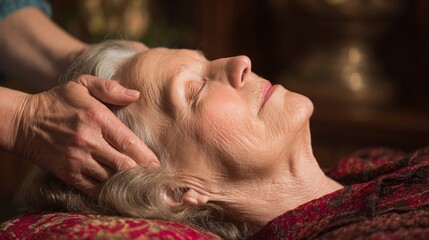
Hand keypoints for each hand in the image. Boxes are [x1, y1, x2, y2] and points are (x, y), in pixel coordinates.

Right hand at [15, 75, 158, 196]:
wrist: (24, 123)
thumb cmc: (58, 101)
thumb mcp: (82, 84)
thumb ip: (110, 88)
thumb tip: (136, 95)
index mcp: (97, 119)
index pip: (128, 142)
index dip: (146, 156)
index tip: (158, 164)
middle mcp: (89, 141)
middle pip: (124, 164)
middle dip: (142, 172)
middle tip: (153, 177)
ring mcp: (78, 160)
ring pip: (111, 179)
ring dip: (127, 183)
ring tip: (141, 184)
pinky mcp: (69, 174)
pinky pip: (94, 189)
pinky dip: (109, 191)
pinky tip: (119, 190)